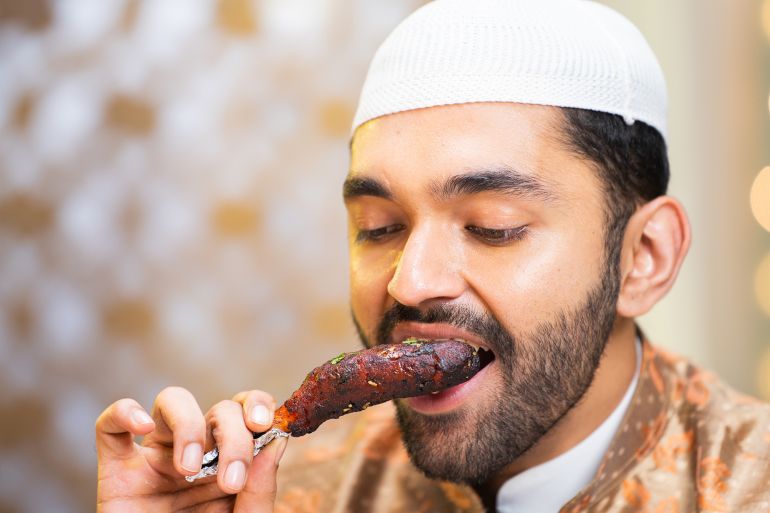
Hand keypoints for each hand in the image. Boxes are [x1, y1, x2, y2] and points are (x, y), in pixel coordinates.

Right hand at [95, 387, 287, 511]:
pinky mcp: (117, 474)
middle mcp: (197, 455)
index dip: (256, 404)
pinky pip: (108, 427)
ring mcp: (156, 462)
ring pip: (171, 402)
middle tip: (231, 480)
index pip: (246, 413)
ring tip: (189, 471)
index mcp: (230, 464)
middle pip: (217, 410)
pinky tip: (143, 427)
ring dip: (189, 424)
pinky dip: (124, 412)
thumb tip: (277, 438)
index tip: (264, 424)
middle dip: (231, 435)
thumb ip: (261, 490)